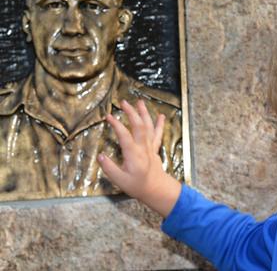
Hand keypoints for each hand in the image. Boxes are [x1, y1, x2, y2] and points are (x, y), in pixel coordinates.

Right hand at [98, 99, 180, 216]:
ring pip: (148, 127)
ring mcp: (150, 147)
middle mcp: (143, 148)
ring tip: (140, 102)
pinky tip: (160, 115)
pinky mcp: (154, 149)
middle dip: (131, 113)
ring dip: (144, 113)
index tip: (108, 116)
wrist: (157, 189)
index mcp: (133, 154)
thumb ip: (109, 168)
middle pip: (138, 126)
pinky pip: (158, 134)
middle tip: (123, 102)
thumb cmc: (138, 186)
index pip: (124, 136)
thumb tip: (100, 156)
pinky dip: (159, 124)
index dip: (116, 125)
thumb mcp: (120, 181)